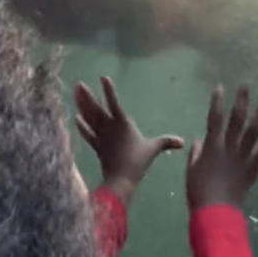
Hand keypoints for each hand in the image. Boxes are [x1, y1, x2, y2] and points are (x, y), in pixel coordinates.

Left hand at [75, 77, 183, 204]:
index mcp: (123, 123)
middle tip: (78, 84)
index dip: (108, 90)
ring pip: (89, 118)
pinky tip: (75, 118)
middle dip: (87, 96)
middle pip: (96, 109)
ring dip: (82, 105)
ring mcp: (101, 136)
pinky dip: (82, 126)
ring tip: (75, 93)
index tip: (102, 77)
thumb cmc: (138, 161)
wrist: (121, 179)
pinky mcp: (96, 147)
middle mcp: (109, 127)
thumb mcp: (154, 149)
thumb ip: (166, 142)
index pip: (114, 103)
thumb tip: (182, 142)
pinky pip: (87, 134)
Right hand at [186, 86, 257, 210]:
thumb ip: (196, 154)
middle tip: (246, 86)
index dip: (217, 103)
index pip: (214, 119)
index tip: (220, 87)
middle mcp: (229, 148)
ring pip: (253, 132)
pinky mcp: (253, 170)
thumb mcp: (191, 171)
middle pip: (236, 120)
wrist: (216, 211)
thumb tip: (199, 141)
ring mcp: (243, 158)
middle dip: (241, 102)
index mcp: (212, 147)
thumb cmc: (198, 191)